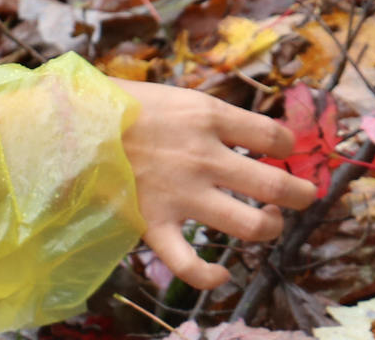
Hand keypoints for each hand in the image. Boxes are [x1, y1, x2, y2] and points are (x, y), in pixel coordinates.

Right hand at [117, 79, 319, 289]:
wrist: (69, 123)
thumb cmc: (122, 106)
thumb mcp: (175, 97)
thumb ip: (211, 118)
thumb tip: (248, 132)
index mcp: (208, 116)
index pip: (273, 135)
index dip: (288, 144)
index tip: (284, 149)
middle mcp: (204, 156)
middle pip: (274, 183)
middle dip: (300, 194)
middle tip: (304, 195)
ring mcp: (183, 194)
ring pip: (250, 226)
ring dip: (270, 228)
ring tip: (269, 223)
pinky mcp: (156, 224)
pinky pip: (191, 265)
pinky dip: (211, 277)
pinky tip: (221, 274)